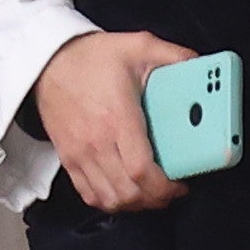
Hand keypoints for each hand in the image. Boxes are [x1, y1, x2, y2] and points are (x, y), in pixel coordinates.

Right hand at [31, 26, 200, 213]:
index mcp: (117, 118)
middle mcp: (97, 142)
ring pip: (110, 199)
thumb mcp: (138, 45)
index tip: (180, 184)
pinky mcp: (69, 159)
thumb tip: (201, 65)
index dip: (164, 187)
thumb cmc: (91, 57)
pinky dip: (111, 202)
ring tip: (150, 193)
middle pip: (128, 192)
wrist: (47, 62)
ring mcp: (80, 154)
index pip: (141, 170)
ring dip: (135, 204)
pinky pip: (90, 195)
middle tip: (171, 190)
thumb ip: (174, 56)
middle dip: (155, 199)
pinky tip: (125, 194)